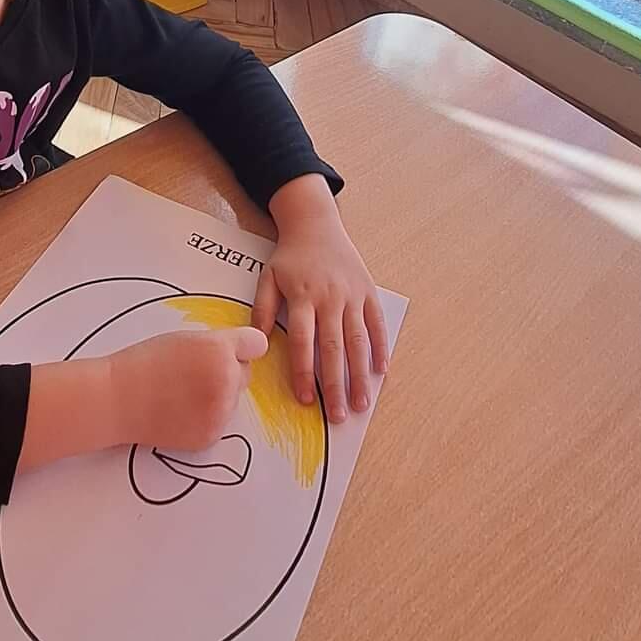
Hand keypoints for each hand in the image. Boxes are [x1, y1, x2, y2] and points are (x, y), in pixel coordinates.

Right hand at [109, 327, 268, 451]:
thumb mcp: (186, 339)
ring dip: (217, 397)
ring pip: (233, 400)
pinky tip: (180, 411)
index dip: (240, 347)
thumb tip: (253, 351)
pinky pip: (220, 422)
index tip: (227, 350)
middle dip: (227, 373)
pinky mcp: (210, 436)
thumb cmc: (146, 363)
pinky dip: (205, 418)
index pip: (256, 345)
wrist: (116, 399)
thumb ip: (222, 343)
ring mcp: (219, 412)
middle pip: (245, 374)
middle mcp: (225, 381)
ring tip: (181, 393)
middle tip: (192, 372)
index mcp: (219, 350)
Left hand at [253, 176, 387, 424]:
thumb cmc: (289, 256)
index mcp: (303, 297)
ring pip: (358, 341)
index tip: (306, 400)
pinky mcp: (368, 292)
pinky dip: (381, 347)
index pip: (303, 342)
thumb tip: (257, 343)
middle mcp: (330, 298)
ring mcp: (352, 295)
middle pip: (334, 348)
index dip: (304, 372)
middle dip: (336, 385)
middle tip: (339, 416)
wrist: (316, 224)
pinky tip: (382, 371)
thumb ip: (262, 309)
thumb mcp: (268, 278)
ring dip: (361, 374)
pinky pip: (376, 323)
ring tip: (362, 403)